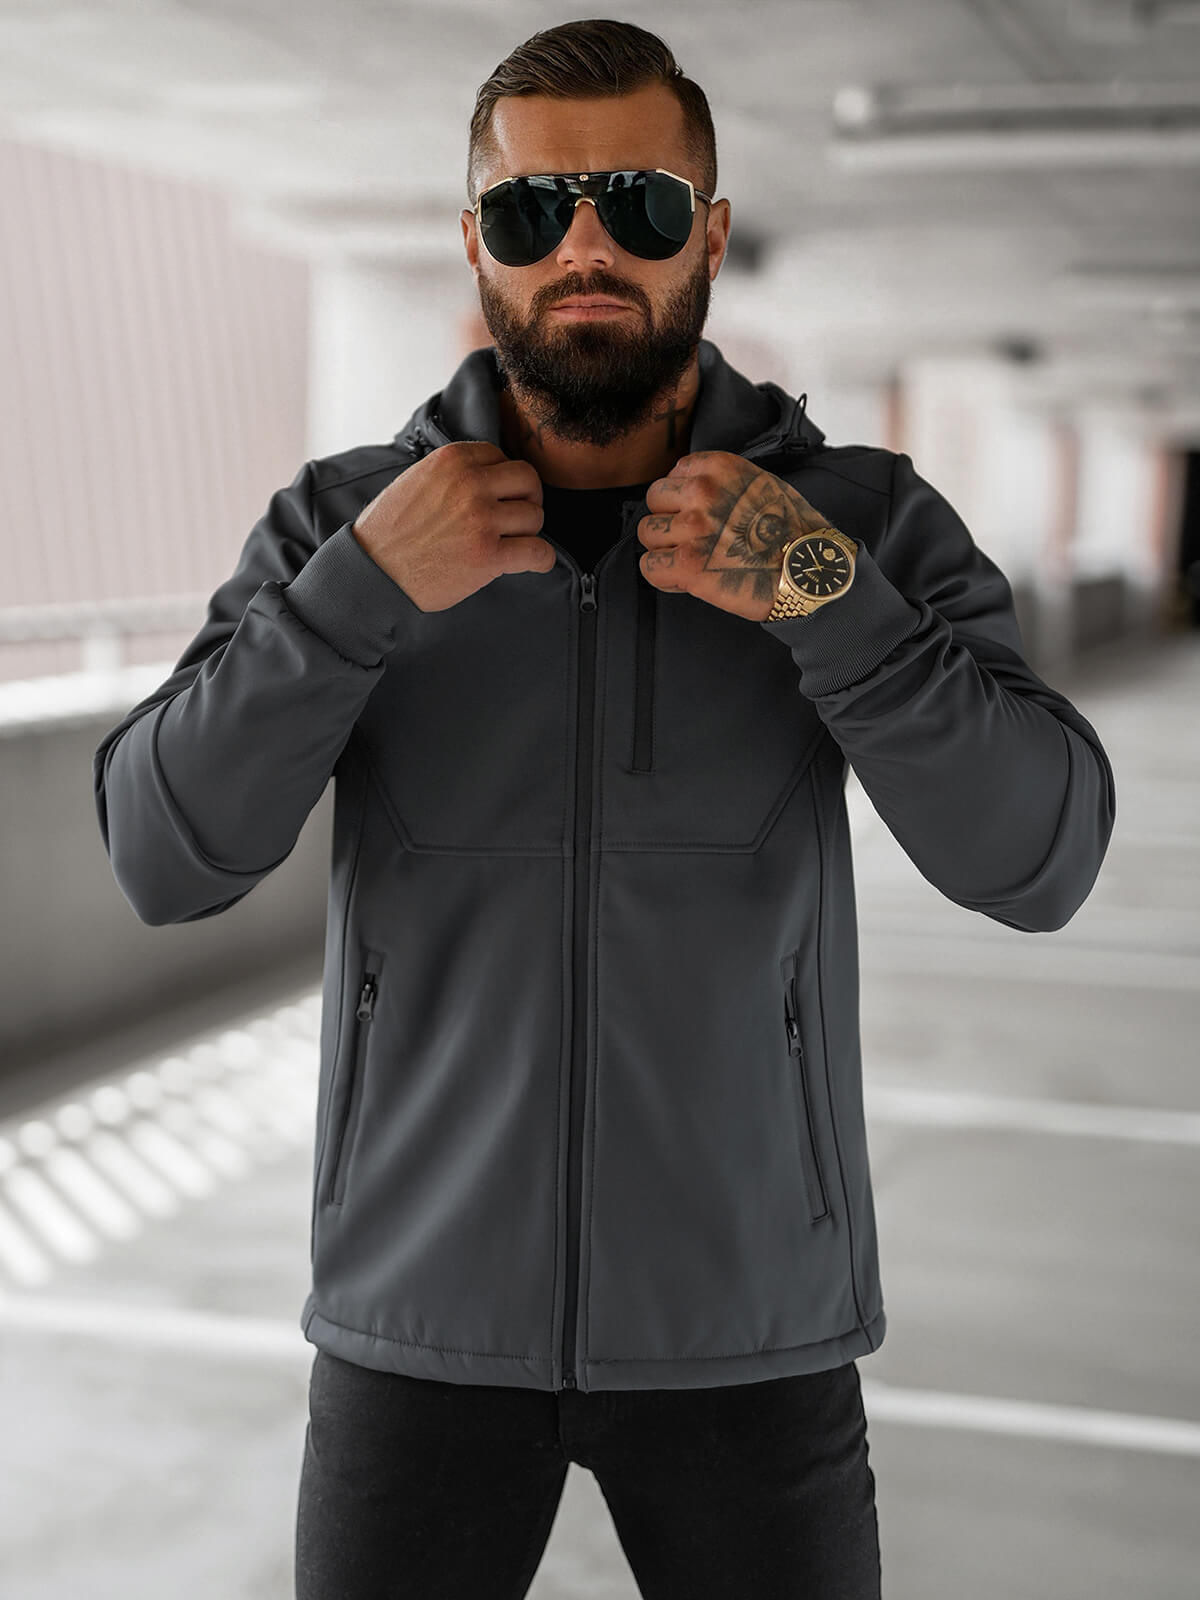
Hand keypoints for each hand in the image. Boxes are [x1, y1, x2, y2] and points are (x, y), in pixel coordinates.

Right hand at [351, 441, 553, 612]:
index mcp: (452, 460)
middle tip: (516, 518)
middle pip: (528, 480)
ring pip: (535, 516)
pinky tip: (533, 562)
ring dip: (528, 532)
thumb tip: (487, 476)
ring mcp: (481, 519)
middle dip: (527, 499)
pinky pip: (538, 552)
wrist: (373, 573)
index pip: (502, 457)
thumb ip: (452, 473)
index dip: (504, 480)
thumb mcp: (416, 481)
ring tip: (511, 543)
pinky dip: (541, 559)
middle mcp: (470, 484)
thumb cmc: (389, 532)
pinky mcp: (488, 555)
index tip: (499, 497)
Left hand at [637, 451, 836, 621]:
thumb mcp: (762, 485)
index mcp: (721, 469)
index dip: (682, 498)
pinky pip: (649, 566)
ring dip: (665, 549)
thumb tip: (693, 491)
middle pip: (655, 499)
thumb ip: (724, 483)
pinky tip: (685, 579)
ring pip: (648, 533)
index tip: (697, 515)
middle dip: (669, 520)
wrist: (810, 572)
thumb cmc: (794, 534)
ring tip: (691, 560)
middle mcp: (703, 493)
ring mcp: (694, 528)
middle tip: (692, 540)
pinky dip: (663, 577)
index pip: (674, 473)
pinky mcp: (688, 564)